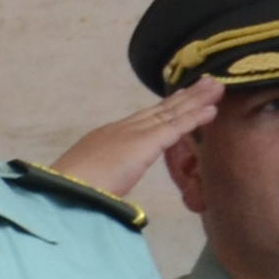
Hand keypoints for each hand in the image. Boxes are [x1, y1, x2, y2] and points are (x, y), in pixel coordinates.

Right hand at [46, 79, 222, 200]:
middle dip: (185, 96)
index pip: (143, 120)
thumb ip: (104, 183)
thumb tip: (108, 196)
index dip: (164, 108)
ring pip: (172, 112)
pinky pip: (177, 127)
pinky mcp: (146, 142)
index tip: (181, 97)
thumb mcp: (90, 182)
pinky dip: (196, 117)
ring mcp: (134, 134)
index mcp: (107, 138)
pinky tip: (212, 110)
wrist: (61, 189)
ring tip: (217, 86)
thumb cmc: (70, 192)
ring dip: (197, 99)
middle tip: (206, 82)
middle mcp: (122, 129)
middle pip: (160, 109)